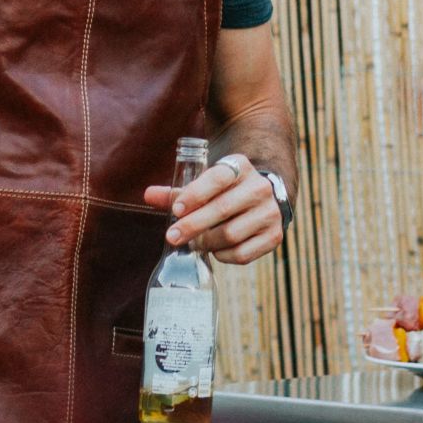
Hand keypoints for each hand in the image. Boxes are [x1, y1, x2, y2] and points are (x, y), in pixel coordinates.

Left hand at [143, 154, 283, 265]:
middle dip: (193, 225)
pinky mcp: (274, 236)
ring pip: (231, 234)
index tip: (176, 210)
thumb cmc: (225, 192)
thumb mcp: (205, 185)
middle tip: (172, 236)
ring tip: (194, 243)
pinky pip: (242, 253)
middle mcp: (260, 187)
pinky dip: (223, 255)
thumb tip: (148, 195)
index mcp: (240, 167)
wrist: (263, 201)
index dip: (195, 194)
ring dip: (206, 242)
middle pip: (222, 209)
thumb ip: (177, 192)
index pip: (217, 178)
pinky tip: (215, 250)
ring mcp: (270, 213)